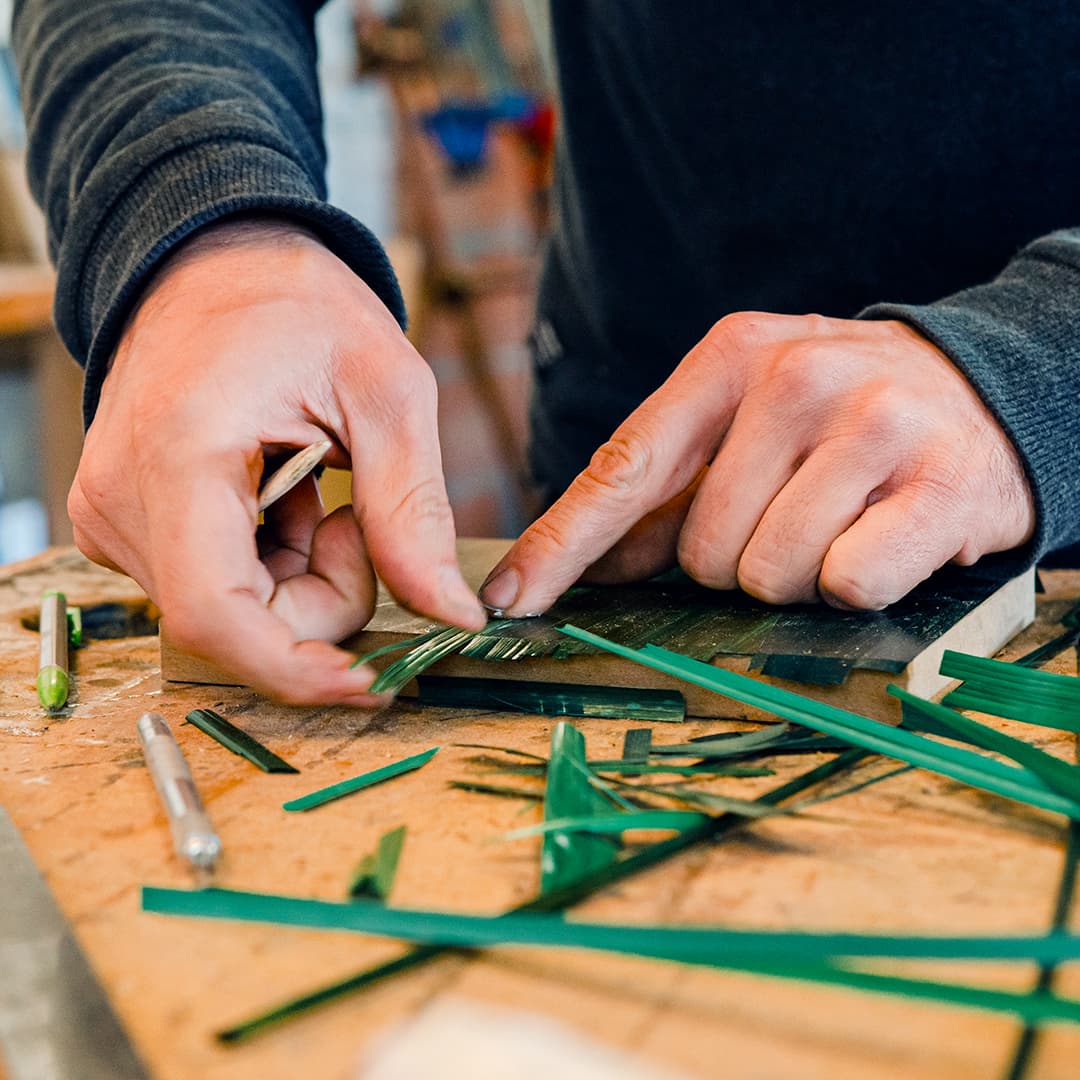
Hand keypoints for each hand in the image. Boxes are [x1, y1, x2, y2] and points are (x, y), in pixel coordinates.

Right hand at [70, 218, 484, 703]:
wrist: (219, 262)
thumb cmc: (298, 305)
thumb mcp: (387, 393)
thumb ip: (413, 513)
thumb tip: (452, 615)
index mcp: (178, 458)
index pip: (218, 616)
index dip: (299, 670)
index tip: (374, 680)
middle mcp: (124, 501)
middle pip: (238, 626)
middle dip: (324, 602)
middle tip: (359, 520)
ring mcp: (116, 516)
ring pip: (233, 615)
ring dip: (303, 579)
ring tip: (320, 488)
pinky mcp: (130, 524)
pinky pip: (218, 587)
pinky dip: (274, 564)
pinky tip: (286, 495)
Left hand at [480, 312, 1034, 613]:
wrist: (982, 390)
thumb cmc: (837, 420)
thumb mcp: (742, 427)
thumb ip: (662, 493)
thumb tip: (585, 564)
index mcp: (727, 360)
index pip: (622, 470)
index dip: (560, 546)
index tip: (507, 602)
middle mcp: (796, 378)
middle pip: (703, 551)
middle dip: (736, 561)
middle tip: (790, 514)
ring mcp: (872, 425)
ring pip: (770, 575)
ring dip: (795, 575)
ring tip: (838, 521)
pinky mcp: (940, 484)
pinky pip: (846, 583)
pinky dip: (855, 584)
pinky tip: (885, 533)